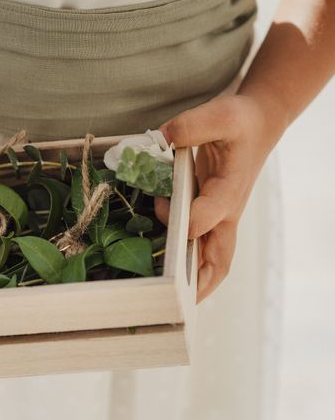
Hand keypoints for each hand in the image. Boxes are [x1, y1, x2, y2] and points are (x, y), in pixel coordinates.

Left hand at [156, 95, 284, 302]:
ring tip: (166, 296)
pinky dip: (187, 258)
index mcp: (230, 190)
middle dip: (201, 282)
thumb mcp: (222, 114)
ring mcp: (218, 215)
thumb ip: (193, 125)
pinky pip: (199, 242)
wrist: (258, 124)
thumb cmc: (241, 122)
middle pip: (219, 257)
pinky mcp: (209, 211)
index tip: (165, 218)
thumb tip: (163, 139)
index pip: (208, 215)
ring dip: (193, 278)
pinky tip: (162, 263)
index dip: (186, 222)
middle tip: (178, 304)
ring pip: (210, 256)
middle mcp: (225, 210)